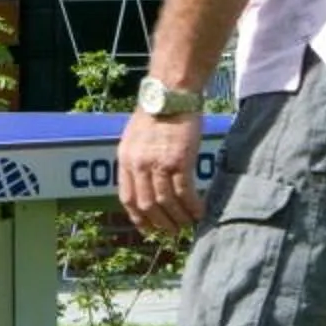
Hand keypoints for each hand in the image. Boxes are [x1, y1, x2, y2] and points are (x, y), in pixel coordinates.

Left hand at [117, 110, 205, 233]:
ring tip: (188, 224)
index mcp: (125, 160)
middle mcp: (138, 164)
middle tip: (173, 231)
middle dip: (161, 223)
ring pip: (166, 202)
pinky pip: (185, 192)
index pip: (127, 198)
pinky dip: (192, 206)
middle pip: (146, 205)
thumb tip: (144, 184)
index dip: (138, 218)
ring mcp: (158, 163)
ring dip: (178, 218)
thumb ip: (137, 161)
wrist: (172, 94)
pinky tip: (199, 212)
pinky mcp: (180, 160)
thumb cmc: (157, 114)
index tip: (149, 228)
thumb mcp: (135, 138)